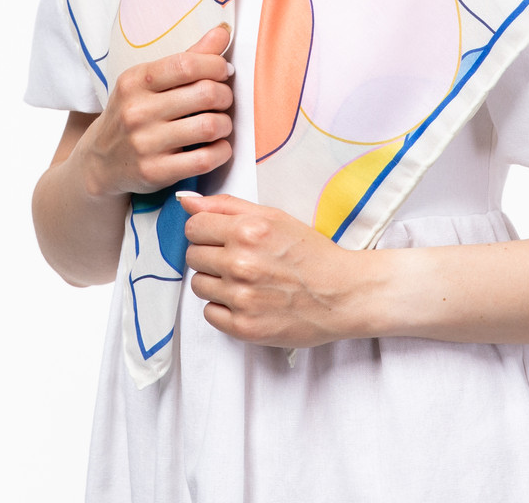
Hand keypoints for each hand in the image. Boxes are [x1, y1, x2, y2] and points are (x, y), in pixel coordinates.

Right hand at [76, 25, 233, 197]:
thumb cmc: (133, 113)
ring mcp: (144, 143)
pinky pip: (204, 160)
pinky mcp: (154, 172)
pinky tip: (218, 147)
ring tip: (221, 124)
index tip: (223, 73)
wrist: (99, 162)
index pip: (188, 64)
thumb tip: (223, 32)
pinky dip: (221, 152)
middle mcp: (137, 111)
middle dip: (226, 96)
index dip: (216, 66)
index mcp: (136, 81)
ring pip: (209, 126)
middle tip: (224, 100)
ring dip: (225, 124)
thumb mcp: (148, 82)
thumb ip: (188, 57)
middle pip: (205, 93)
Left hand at [179, 192, 374, 347]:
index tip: (221, 236)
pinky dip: (224, 308)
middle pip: (193, 255)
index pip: (194, 226)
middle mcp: (241, 263)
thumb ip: (227, 206)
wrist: (342, 295)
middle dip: (211, 254)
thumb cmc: (310, 253)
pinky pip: (209, 313)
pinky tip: (247, 300)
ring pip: (198, 285)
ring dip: (216, 282)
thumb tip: (186, 201)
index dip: (206, 230)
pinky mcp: (244, 327)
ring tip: (245, 280)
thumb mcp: (274, 217)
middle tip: (238, 259)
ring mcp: (242, 298)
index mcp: (248, 230)